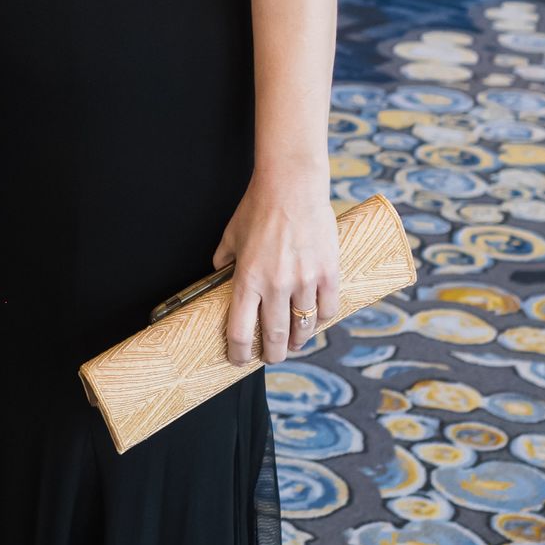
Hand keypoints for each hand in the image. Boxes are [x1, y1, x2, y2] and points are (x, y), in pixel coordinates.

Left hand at [213, 170, 338, 368]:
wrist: (292, 185)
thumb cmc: (258, 208)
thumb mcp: (231, 236)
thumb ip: (223, 260)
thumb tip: (217, 276)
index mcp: (248, 280)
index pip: (241, 332)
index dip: (239, 354)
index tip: (239, 360)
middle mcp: (276, 286)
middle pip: (276, 338)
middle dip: (273, 355)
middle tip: (272, 357)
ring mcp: (305, 281)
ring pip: (304, 328)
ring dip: (298, 341)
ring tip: (295, 343)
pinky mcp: (328, 273)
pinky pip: (327, 310)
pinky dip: (321, 320)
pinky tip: (315, 319)